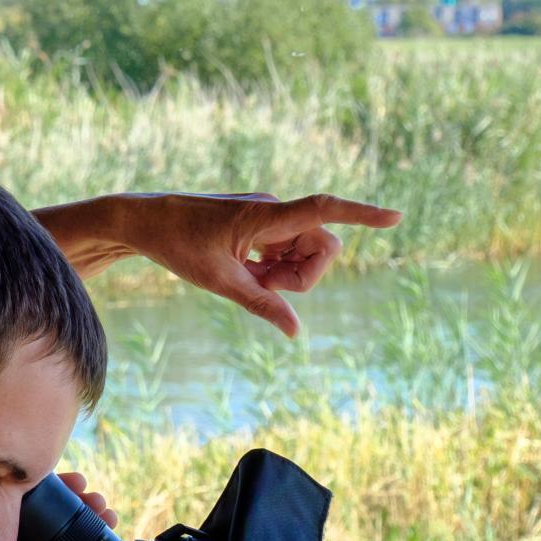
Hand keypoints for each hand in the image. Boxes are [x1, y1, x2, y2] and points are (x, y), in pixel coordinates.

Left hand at [124, 192, 402, 337]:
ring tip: (245, 279)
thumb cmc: (177, 246)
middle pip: (321, 246)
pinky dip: (272, 269)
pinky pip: (285, 250)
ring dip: (285, 275)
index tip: (396, 218)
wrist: (143, 221)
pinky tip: (245, 272)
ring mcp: (267, 217)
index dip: (363, 215)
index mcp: (265, 215)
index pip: (324, 209)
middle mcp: (273, 210)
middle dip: (304, 276)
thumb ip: (261, 304)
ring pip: (303, 252)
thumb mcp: (220, 282)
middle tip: (263, 287)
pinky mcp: (259, 225)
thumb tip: (295, 331)